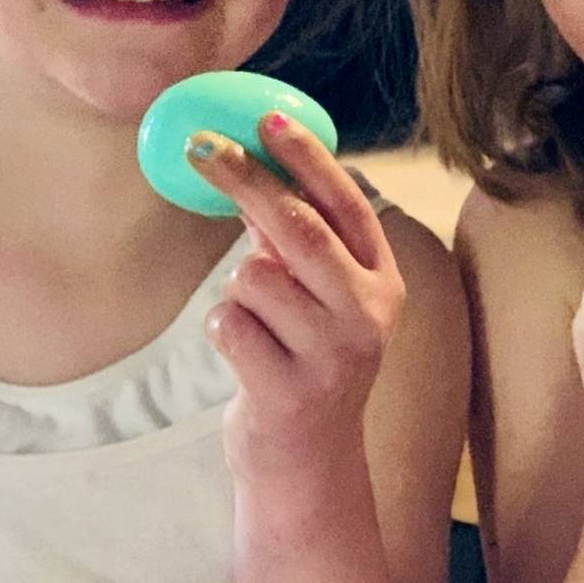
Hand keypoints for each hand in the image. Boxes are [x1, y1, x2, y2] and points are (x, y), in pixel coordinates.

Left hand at [187, 115, 404, 478]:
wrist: (309, 463)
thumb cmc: (305, 362)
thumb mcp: (318, 299)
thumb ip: (296, 241)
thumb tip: (250, 164)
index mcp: (382, 282)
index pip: (347, 204)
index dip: (307, 157)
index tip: (266, 119)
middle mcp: (367, 316)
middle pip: (299, 227)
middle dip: (245, 179)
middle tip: (200, 146)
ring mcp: (333, 357)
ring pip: (252, 277)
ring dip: (235, 291)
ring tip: (256, 326)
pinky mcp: (289, 392)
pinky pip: (228, 324)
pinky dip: (222, 329)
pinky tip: (245, 355)